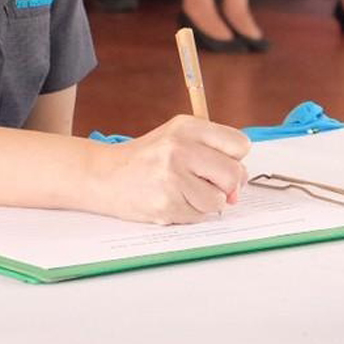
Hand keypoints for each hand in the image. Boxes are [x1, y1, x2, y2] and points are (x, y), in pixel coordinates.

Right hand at [89, 114, 252, 223]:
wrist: (104, 176)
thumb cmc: (146, 158)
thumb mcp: (177, 137)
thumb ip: (213, 152)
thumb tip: (239, 185)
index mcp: (187, 127)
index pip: (239, 145)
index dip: (235, 159)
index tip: (221, 165)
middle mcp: (179, 149)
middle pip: (234, 174)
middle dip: (227, 185)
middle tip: (207, 184)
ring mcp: (172, 178)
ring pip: (218, 200)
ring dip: (206, 202)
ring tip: (183, 191)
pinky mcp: (166, 204)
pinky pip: (198, 216)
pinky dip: (190, 213)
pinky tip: (171, 200)